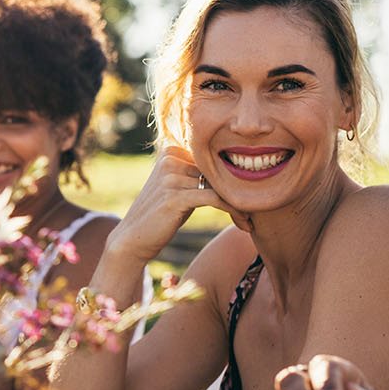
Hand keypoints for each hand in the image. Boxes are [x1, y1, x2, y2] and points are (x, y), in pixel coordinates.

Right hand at [105, 147, 251, 263]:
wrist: (133, 239)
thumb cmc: (160, 214)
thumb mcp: (177, 187)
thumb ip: (196, 172)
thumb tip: (234, 165)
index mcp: (170, 150)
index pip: (212, 157)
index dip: (230, 176)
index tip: (248, 194)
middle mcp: (169, 159)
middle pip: (217, 171)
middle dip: (236, 191)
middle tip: (255, 211)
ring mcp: (171, 177)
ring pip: (219, 185)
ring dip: (239, 204)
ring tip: (251, 220)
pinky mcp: (175, 197)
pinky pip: (215, 198)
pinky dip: (233, 210)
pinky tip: (243, 223)